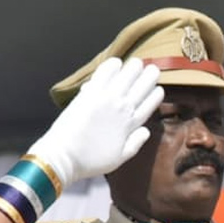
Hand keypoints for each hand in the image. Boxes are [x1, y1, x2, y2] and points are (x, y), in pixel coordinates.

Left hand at [28, 57, 163, 188]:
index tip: (159, 89)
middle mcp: (122, 109)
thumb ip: (135, 143)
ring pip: (125, 78)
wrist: (65, 155)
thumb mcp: (120, 158)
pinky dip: (111, 67)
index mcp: (131, 125)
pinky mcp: (89, 94)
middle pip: (140, 89)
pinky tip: (116, 62)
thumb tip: (146, 130)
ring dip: (133, 69)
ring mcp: (106, 99)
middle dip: (148, 78)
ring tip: (138, 62)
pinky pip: (103, 75)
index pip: (149, 105)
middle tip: (153, 69)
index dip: (155, 96)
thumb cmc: (92, 160)